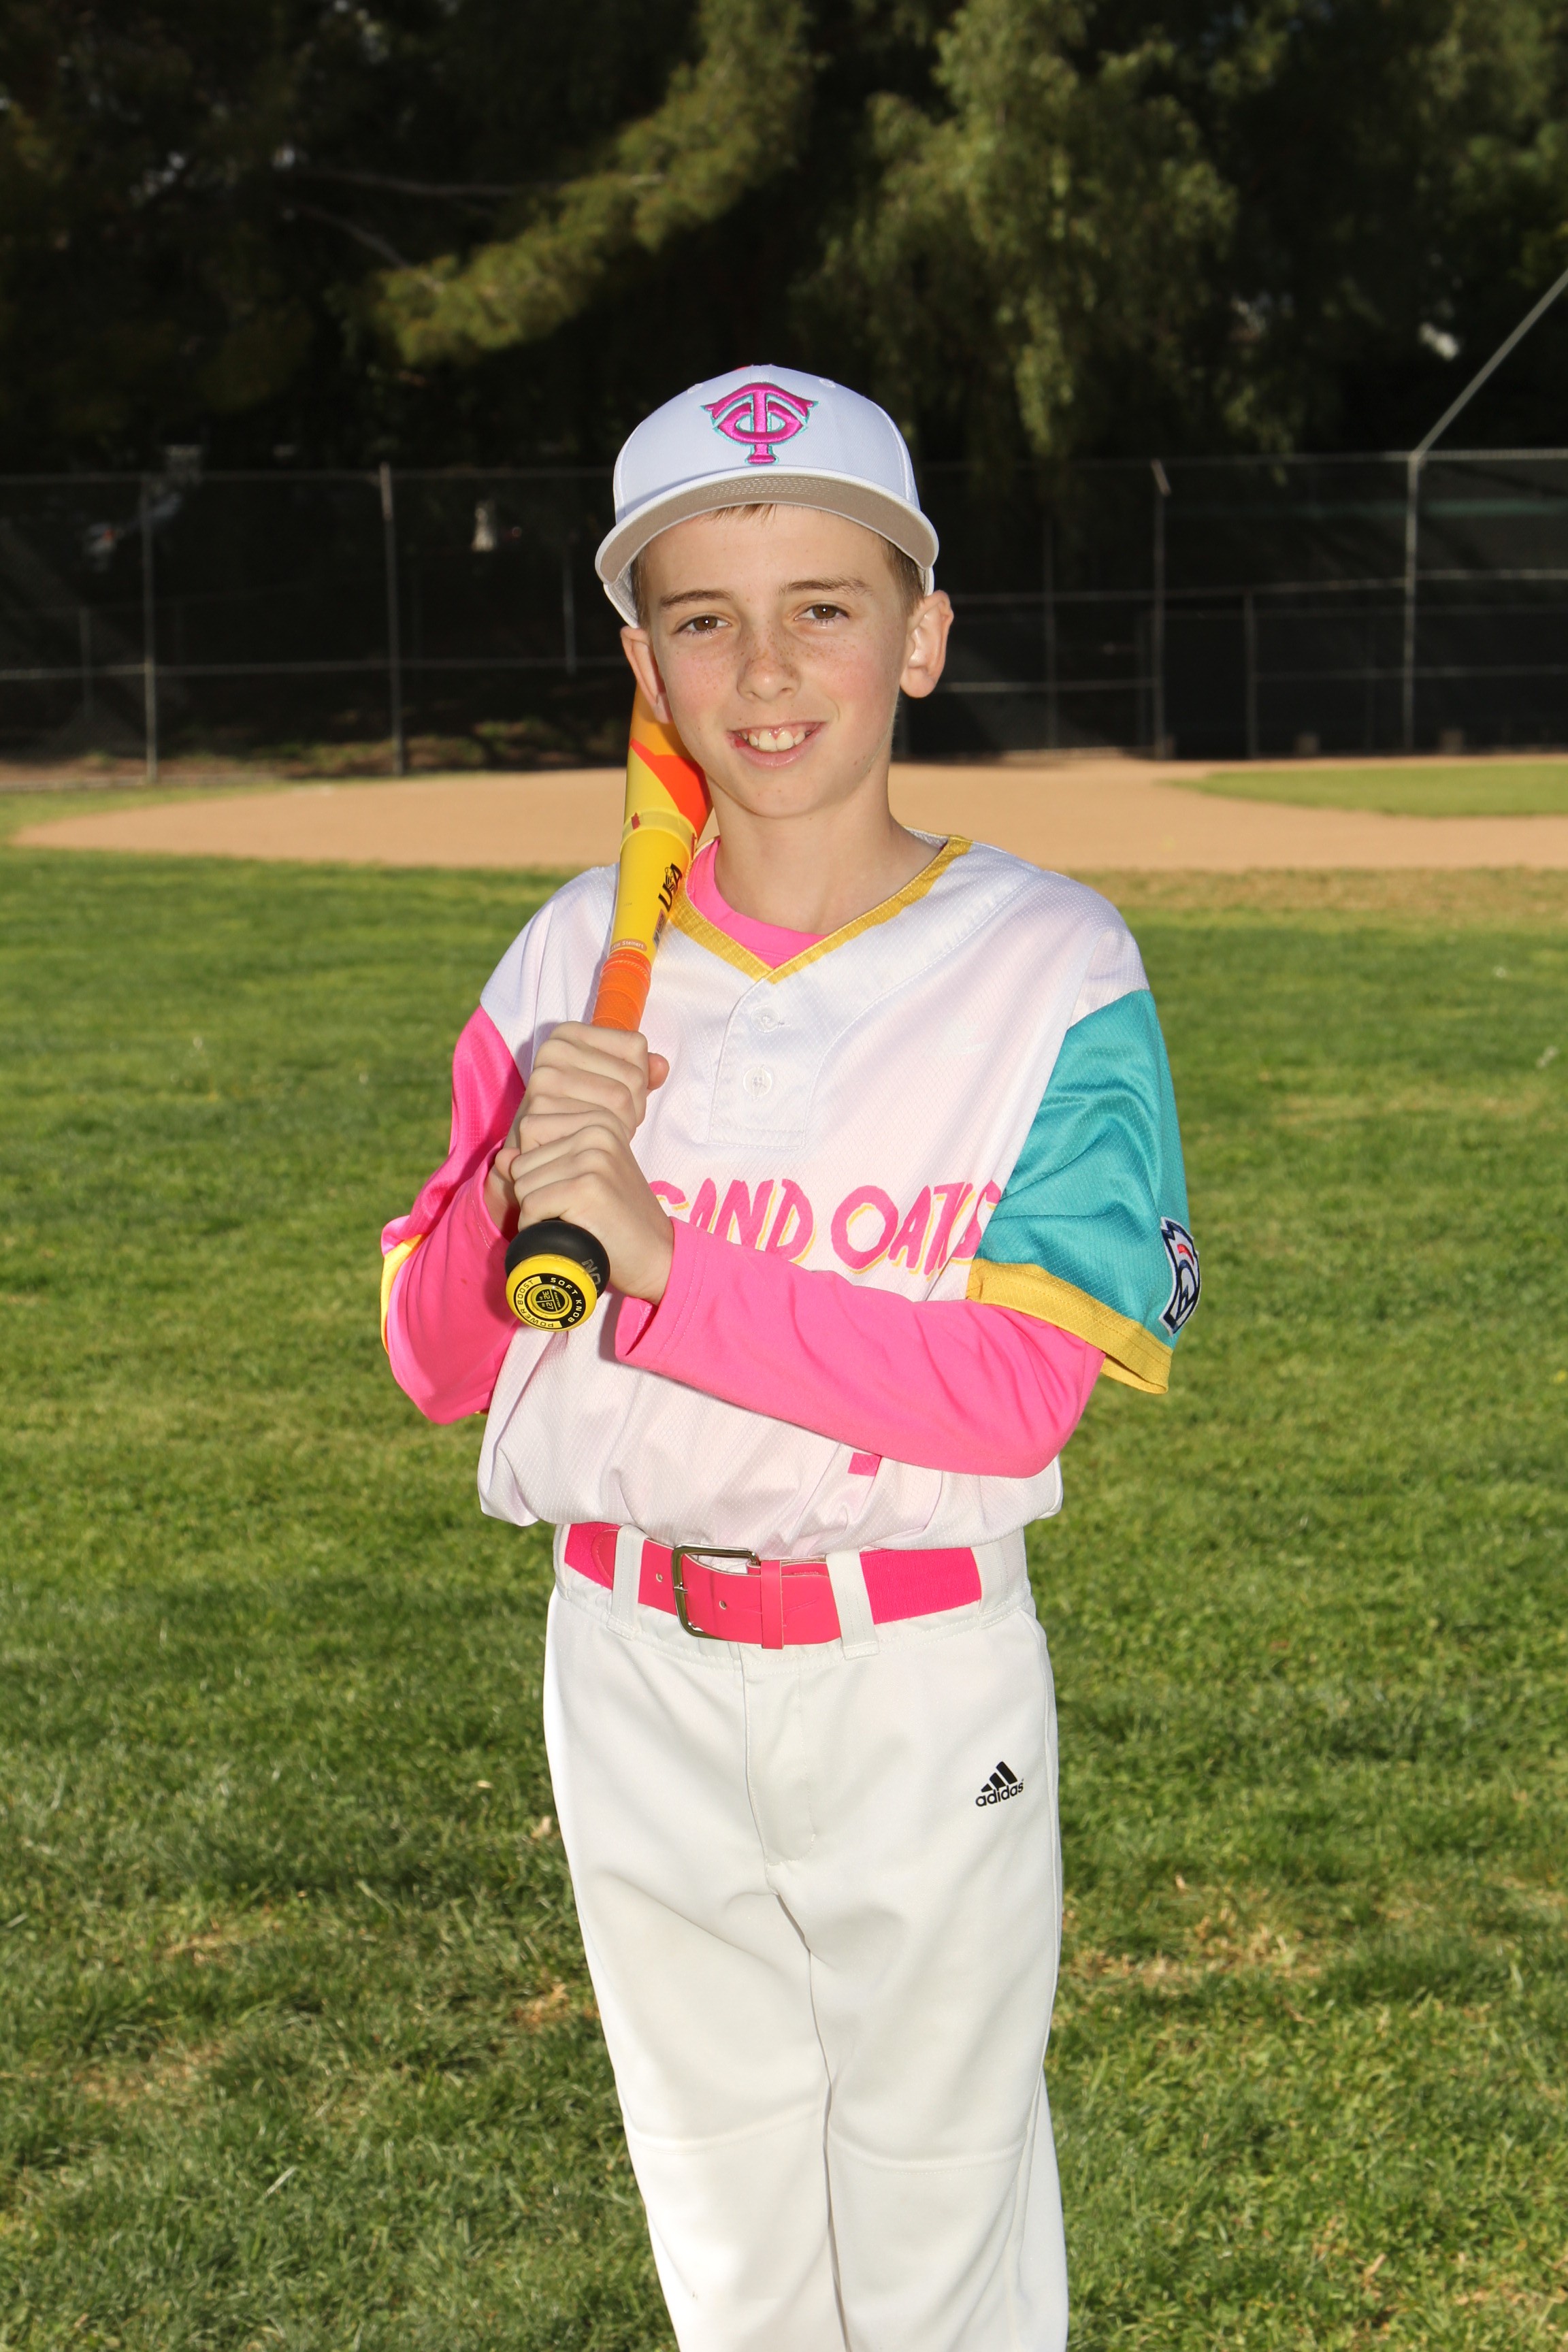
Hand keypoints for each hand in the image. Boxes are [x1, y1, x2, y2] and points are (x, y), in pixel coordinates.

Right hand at [483, 1023, 668, 1235]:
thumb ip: (640, 1072)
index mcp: (567, 1034)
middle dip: (633, 1109)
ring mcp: (541, 1083)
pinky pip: (600, 1127)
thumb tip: (661, 1067)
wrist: (539, 1160)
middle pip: (632, 1077)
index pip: (636, 1047)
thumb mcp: (610, 1086)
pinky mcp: (535, 1118)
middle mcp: (551, 1051)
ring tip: (601, 1136)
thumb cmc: (578, 1117)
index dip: (639, 1081)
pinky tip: (587, 1149)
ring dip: (621, 1128)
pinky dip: (603, 1144)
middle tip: (613, 1126)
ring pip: (621, 1101)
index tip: (617, 1100)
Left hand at [498, 1114, 674, 1305]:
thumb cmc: (614, 1217)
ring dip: (536, 1212)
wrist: (656, 1254)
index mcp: (599, 1119)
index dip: (536, 1167)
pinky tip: (565, 1231)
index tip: (567, 1186)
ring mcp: (593, 1158)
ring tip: (570, 1219)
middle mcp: (598, 1130)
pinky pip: (530, 1206)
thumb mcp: (580, 1177)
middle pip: (522, 1159)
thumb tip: (502, 1157)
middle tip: (570, 1209)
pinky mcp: (587, 1188)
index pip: (531, 1127)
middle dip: (534, 1192)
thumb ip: (542, 1160)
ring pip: (522, 1184)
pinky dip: (537, 1227)